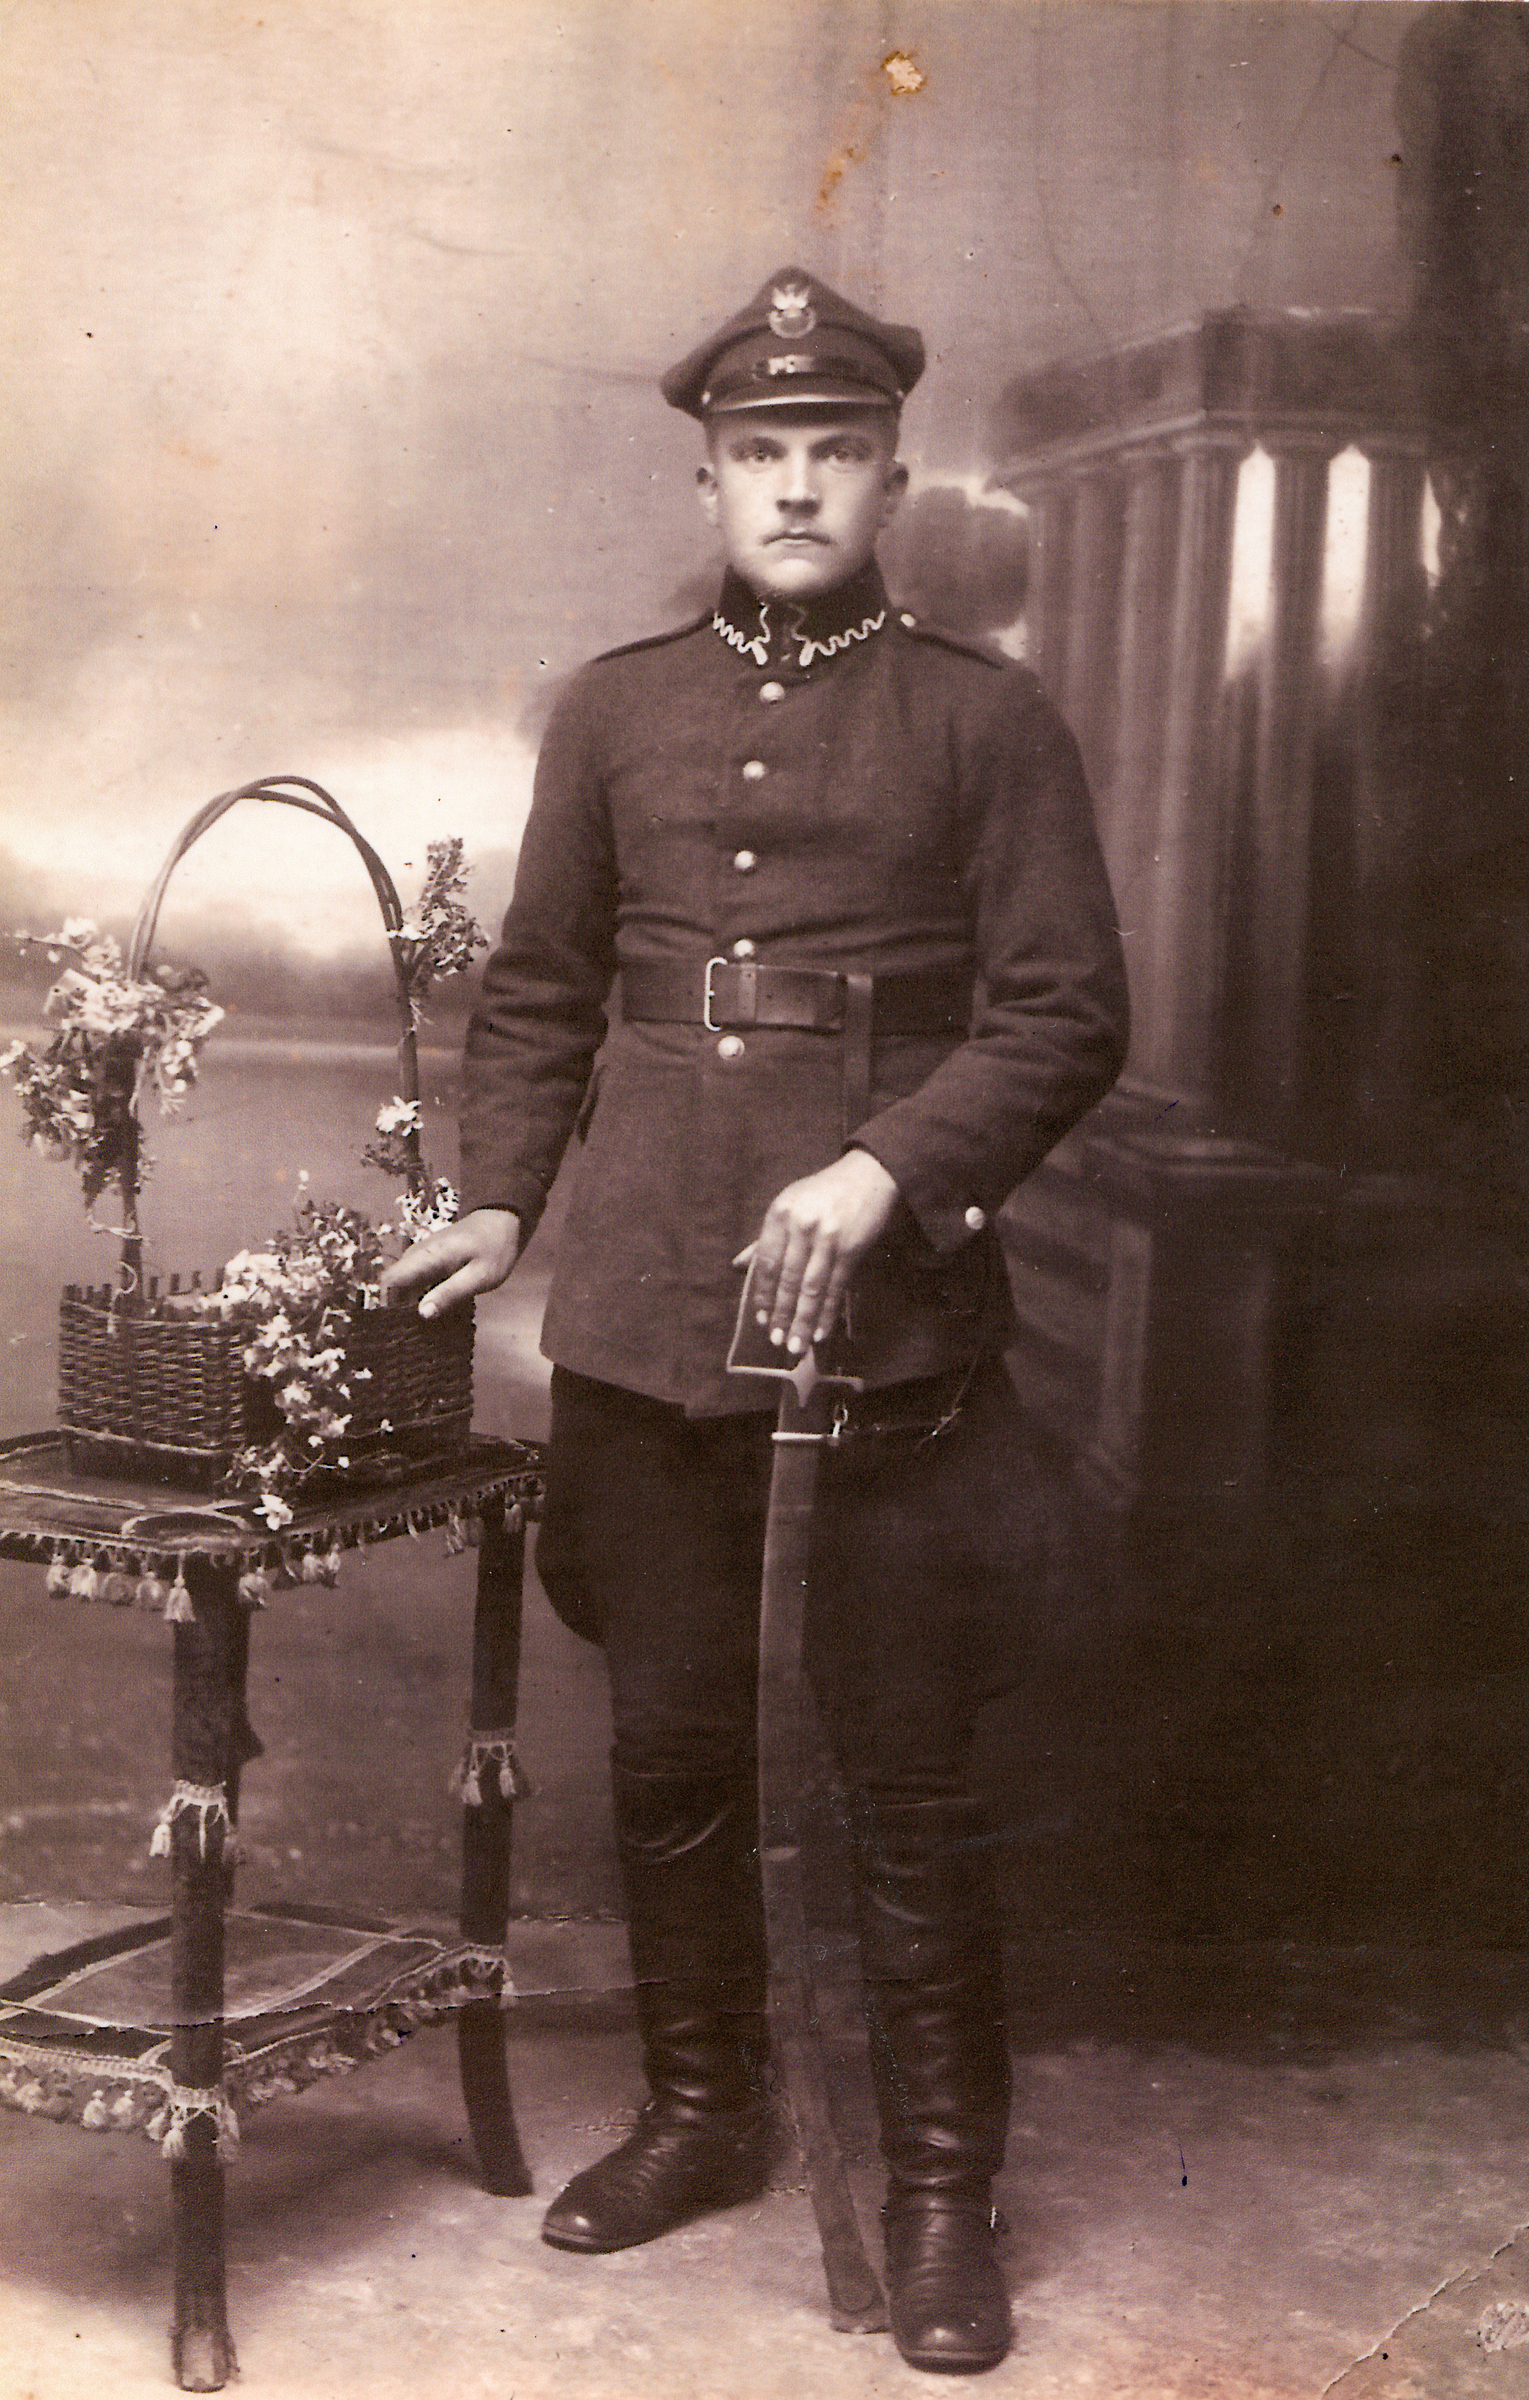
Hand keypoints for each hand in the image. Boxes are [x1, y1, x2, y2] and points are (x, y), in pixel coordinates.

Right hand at [380, 1207, 520, 1318]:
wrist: (503, 1220)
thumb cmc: (494, 1248)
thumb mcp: (480, 1276)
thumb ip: (450, 1293)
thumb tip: (422, 1313)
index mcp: (427, 1257)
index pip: (390, 1280)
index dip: (387, 1304)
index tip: (395, 1327)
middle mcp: (417, 1254)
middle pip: (393, 1284)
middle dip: (399, 1308)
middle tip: (413, 1333)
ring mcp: (421, 1254)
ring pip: (403, 1282)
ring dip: (409, 1302)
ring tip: (422, 1326)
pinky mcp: (428, 1258)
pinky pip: (415, 1279)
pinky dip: (419, 1294)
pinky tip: (433, 1309)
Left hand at [745, 1151, 899, 1356]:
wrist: (868, 1175)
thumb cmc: (824, 1192)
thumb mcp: (789, 1205)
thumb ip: (766, 1238)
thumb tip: (738, 1265)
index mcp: (780, 1214)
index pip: (766, 1262)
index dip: (763, 1294)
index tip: (761, 1318)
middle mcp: (801, 1226)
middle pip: (788, 1279)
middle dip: (782, 1314)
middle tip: (776, 1341)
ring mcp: (828, 1237)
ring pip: (811, 1288)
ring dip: (803, 1321)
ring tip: (796, 1345)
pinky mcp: (851, 1248)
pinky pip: (836, 1287)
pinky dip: (828, 1312)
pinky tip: (821, 1331)